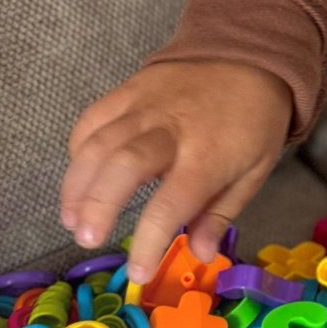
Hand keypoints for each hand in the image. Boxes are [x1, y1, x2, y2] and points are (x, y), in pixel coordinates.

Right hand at [59, 60, 293, 282]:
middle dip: (97, 206)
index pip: (170, 203)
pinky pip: (93, 119)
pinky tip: (79, 179)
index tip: (138, 273)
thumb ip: (220, 214)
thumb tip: (198, 254)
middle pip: (123, 164)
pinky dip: (79, 151)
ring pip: (98, 142)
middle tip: (86, 239)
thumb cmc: (254, 121)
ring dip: (77, 185)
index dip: (149, 241)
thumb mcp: (254, 172)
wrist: (249, 55)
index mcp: (209, 155)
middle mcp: (172, 128)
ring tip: (72, 219)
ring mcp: (145, 104)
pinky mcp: (128, 89)